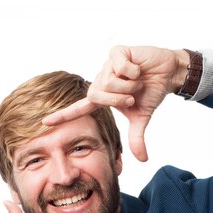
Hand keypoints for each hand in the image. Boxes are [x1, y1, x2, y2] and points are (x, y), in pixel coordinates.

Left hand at [42, 46, 188, 161]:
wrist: (167, 74)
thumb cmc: (150, 92)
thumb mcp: (141, 118)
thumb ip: (136, 138)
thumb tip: (143, 160)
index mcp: (104, 97)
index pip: (80, 108)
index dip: (64, 115)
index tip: (45, 122)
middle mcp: (102, 80)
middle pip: (97, 95)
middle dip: (118, 100)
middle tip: (132, 97)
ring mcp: (107, 65)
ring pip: (109, 82)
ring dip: (128, 86)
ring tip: (137, 81)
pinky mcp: (117, 52)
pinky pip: (120, 67)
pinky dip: (133, 71)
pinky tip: (138, 67)